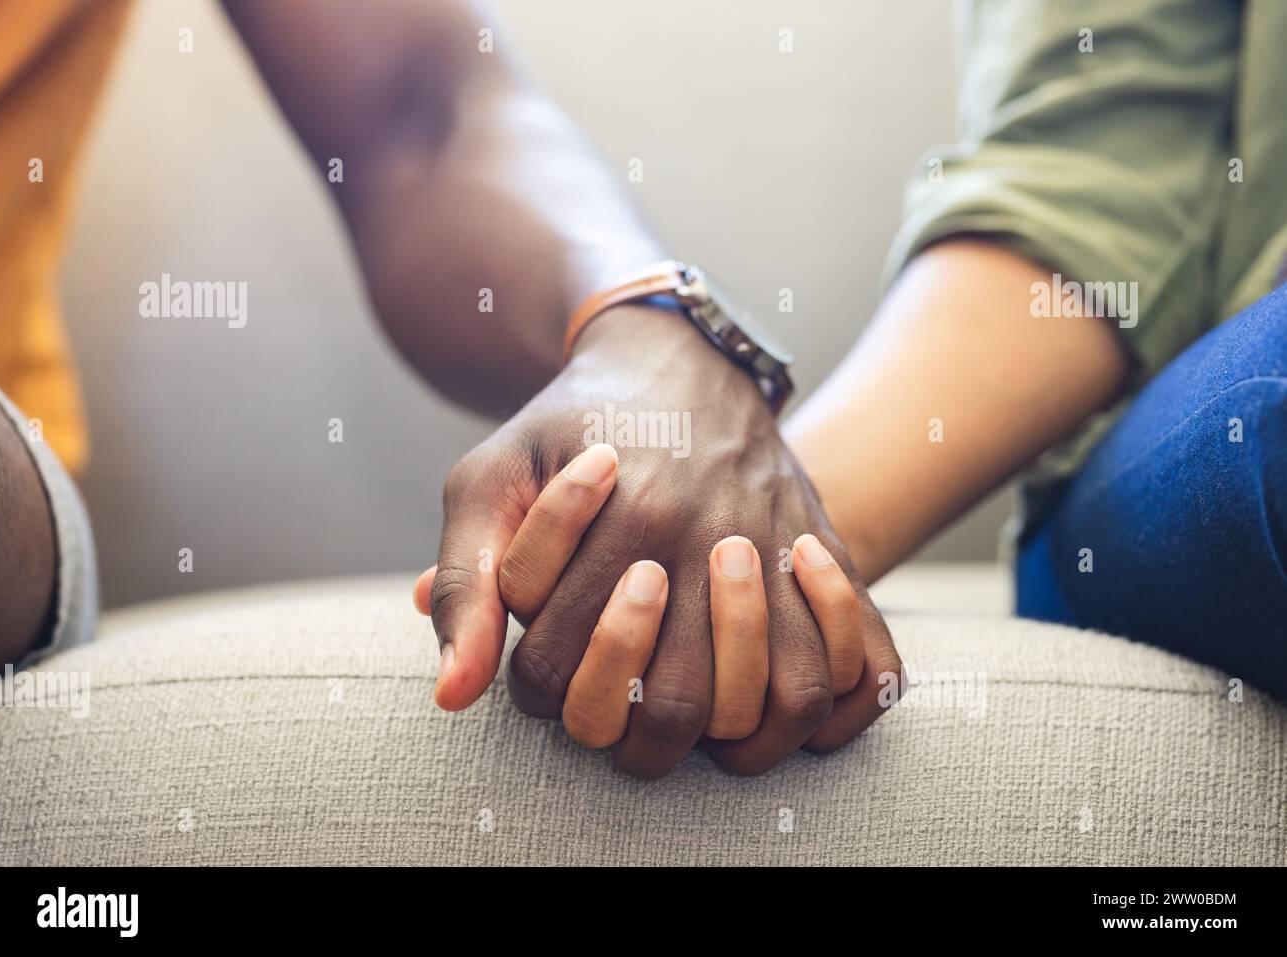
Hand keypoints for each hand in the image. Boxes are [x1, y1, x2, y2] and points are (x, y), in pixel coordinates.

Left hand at [416, 304, 900, 775]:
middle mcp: (716, 539)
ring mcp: (782, 551)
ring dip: (720, 721)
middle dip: (618, 706)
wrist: (674, 363)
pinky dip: (819, 704)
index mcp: (632, 518)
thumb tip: (455, 696)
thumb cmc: (568, 431)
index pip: (561, 675)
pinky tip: (760, 676)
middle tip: (604, 661)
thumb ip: (466, 582)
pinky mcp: (822, 556)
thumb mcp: (492, 479)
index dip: (535, 677)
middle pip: (672, 710)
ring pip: (773, 706)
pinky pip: (854, 671)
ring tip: (676, 678)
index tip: (542, 635)